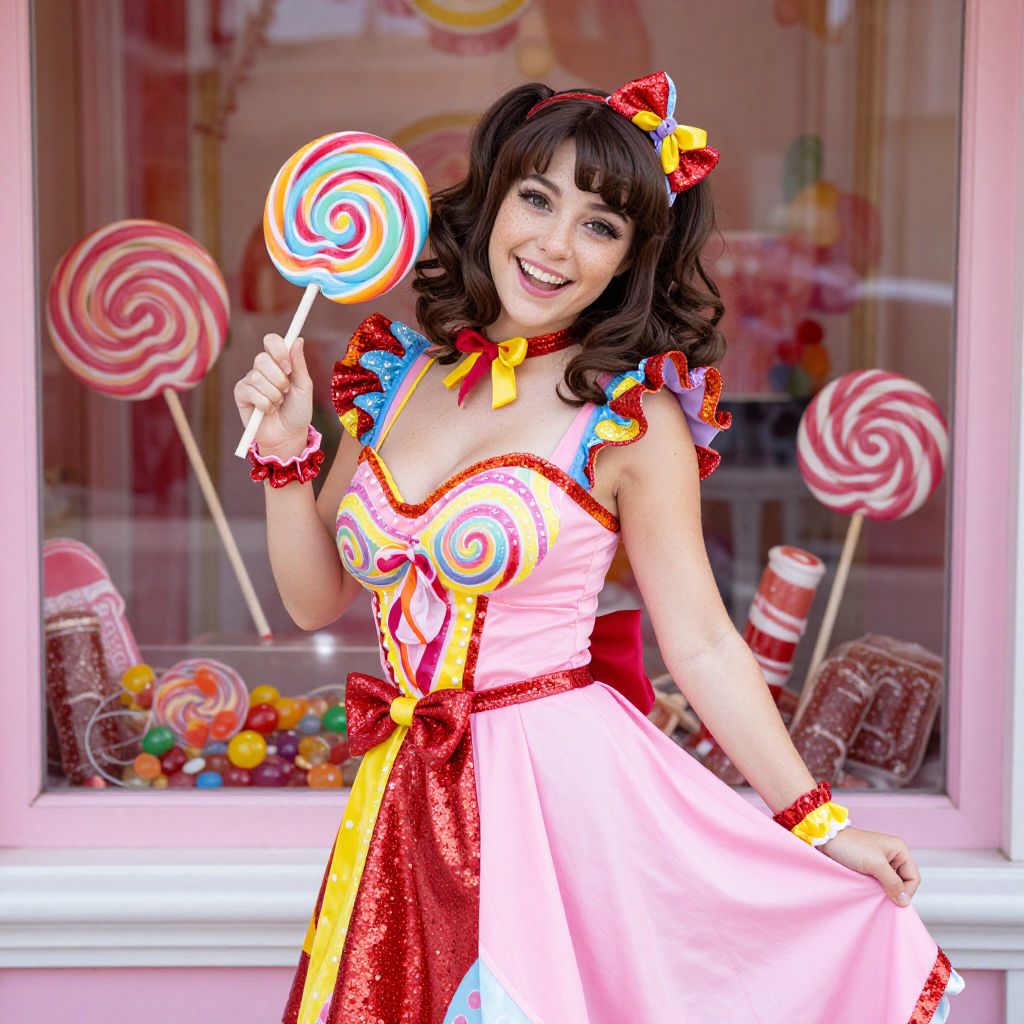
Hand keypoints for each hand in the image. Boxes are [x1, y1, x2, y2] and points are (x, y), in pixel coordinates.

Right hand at [233, 334, 313, 456]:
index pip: (271, 341)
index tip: (288, 367)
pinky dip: (264, 404)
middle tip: (286, 392)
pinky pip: (250, 392)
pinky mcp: (240, 394)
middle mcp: (261, 369)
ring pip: (257, 377)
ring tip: (278, 404)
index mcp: (278, 362)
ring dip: (274, 395)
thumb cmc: (298, 411)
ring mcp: (249, 380)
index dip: (278, 350)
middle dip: (279, 379)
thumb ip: (299, 364)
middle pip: (262, 359)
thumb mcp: (304, 386)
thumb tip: (298, 339)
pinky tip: (268, 411)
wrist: (289, 434)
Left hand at [817, 826, 918, 906]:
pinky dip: (878, 889)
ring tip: (875, 894)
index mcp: (899, 849)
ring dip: (886, 891)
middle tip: (884, 898)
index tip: (895, 900)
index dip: (907, 891)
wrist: (827, 841)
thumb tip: (905, 901)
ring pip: (892, 884)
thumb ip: (892, 882)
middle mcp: (893, 855)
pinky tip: (870, 891)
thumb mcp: (875, 865)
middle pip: (904, 882)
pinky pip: (881, 883)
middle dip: (896, 892)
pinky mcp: (871, 867)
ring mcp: (882, 862)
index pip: (913, 877)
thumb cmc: (851, 847)